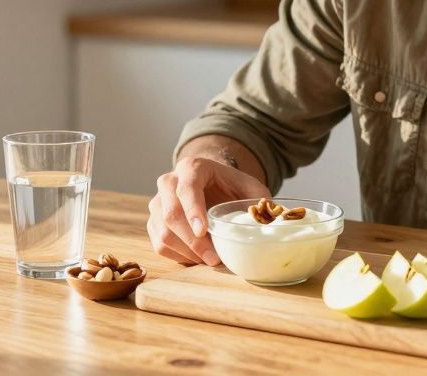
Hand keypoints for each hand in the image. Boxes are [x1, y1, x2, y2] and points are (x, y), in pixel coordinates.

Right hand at [148, 156, 270, 265]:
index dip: (193, 210)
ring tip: (210, 259)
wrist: (213, 185)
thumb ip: (260, 200)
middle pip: (170, 214)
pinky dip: (179, 256)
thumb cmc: (232, 187)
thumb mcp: (250, 187)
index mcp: (192, 167)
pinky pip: (159, 245)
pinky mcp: (153, 222)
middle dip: (192, 241)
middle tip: (214, 258)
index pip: (186, 188)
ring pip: (162, 232)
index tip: (203, 231)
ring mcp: (157, 202)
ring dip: (187, 252)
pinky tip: (198, 258)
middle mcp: (168, 182)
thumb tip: (273, 221)